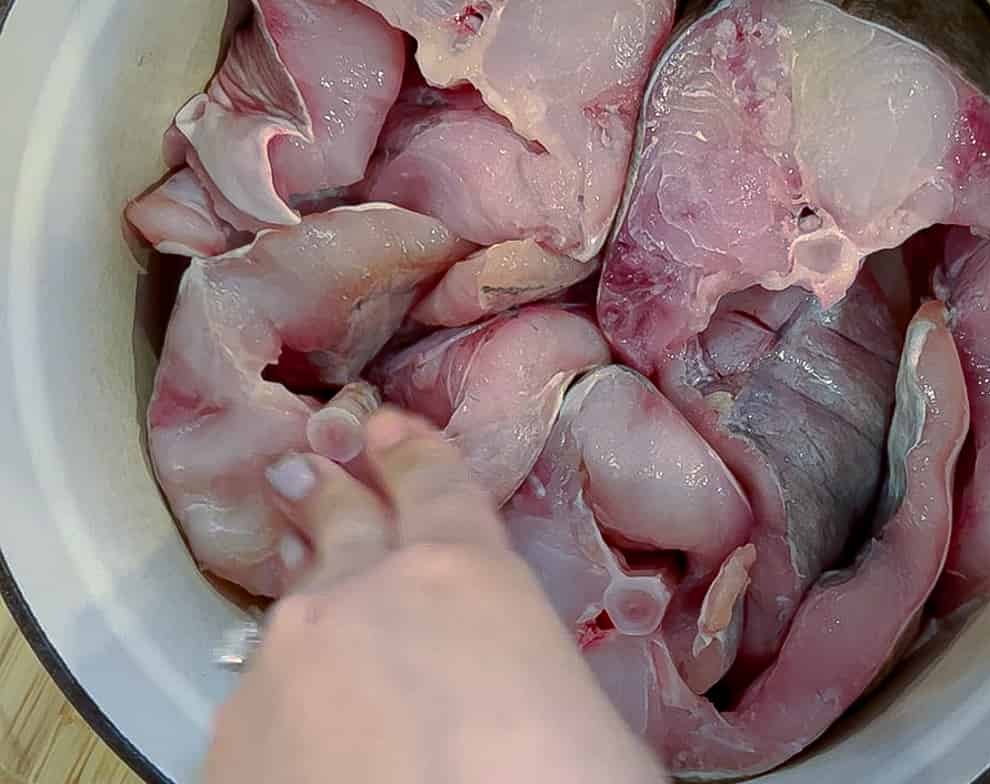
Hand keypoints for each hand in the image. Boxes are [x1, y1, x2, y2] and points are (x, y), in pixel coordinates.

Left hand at [203, 410, 665, 783]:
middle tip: (298, 470)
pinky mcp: (233, 741)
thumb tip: (496, 679)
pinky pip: (259, 705)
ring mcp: (286, 665)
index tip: (385, 428)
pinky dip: (279, 703)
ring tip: (295, 579)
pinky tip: (295, 725)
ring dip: (302, 597)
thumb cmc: (557, 777)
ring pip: (291, 619)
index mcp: (463, 573)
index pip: (434, 486)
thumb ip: (512, 651)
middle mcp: (361, 596)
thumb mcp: (568, 696)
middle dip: (325, 494)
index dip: (410, 451)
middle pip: (340, 524)